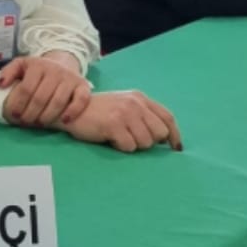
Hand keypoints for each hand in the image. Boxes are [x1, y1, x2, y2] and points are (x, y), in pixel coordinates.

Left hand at [0, 55, 91, 126]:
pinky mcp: (83, 85)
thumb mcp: (21, 65)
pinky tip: (64, 121)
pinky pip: (81, 100)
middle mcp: (55, 70)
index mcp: (38, 65)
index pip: (25, 89)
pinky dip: (73, 111)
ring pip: (58, 101)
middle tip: (25, 123)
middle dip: (30, 113)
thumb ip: (8, 72)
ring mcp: (70, 78)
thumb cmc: (38, 70)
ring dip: (47, 116)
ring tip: (39, 124)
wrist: (63, 63)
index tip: (13, 116)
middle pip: (40, 98)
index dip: (18, 104)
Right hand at [63, 90, 182, 152]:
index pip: (167, 117)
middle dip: (149, 141)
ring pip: (145, 143)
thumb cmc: (99, 112)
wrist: (70, 108)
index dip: (174, 135)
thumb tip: (166, 139)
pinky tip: (110, 139)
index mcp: (140, 98)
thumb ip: (143, 115)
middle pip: (159, 133)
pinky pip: (129, 147)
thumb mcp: (124, 106)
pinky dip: (121, 147)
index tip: (176, 148)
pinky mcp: (113, 124)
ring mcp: (124, 113)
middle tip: (132, 138)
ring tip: (119, 137)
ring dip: (133, 145)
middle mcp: (135, 103)